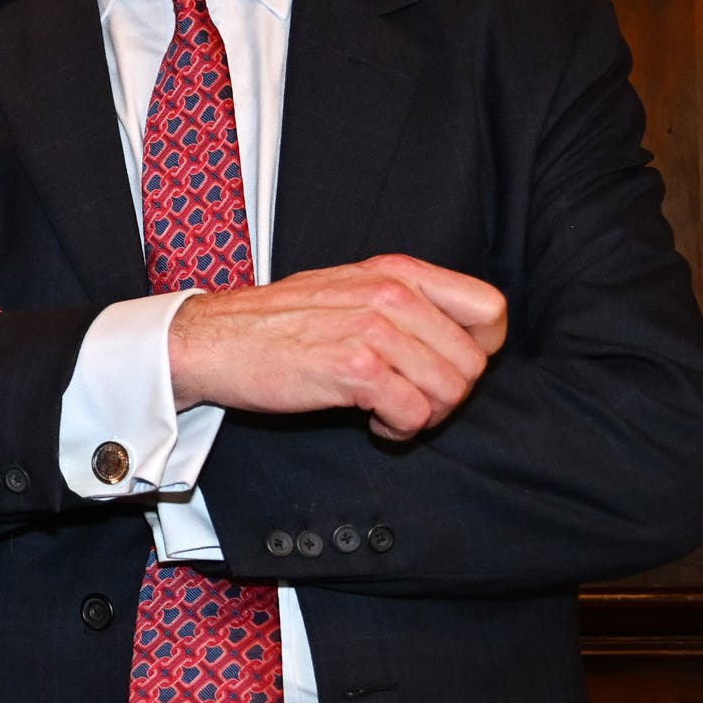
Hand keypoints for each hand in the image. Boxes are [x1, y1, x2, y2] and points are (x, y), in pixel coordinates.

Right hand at [166, 256, 508, 440]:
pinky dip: (398, 430)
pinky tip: (372, 422)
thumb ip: (403, 301)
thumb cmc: (277, 323)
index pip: (490, 308)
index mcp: (397, 272)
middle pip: (473, 363)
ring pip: (450, 391)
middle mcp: (392, 294)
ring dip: (423, 415)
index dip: (481, 348)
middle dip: (447, 394)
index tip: (447, 365)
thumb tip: (455, 339)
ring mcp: (374, 329)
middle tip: (408, 398)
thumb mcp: (349, 288)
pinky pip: (413, 413)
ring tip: (387, 410)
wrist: (212, 340)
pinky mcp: (354, 368)